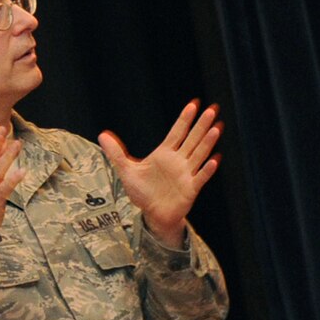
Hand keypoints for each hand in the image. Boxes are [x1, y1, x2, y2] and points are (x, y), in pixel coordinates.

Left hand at [98, 101, 222, 249]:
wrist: (153, 215)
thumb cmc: (143, 193)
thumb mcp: (126, 171)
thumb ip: (116, 153)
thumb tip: (102, 134)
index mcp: (164, 154)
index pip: (177, 133)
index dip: (185, 119)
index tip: (194, 104)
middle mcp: (178, 161)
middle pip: (192, 139)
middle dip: (201, 125)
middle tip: (212, 109)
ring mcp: (186, 174)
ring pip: (199, 154)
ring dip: (207, 142)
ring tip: (216, 128)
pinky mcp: (191, 189)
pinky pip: (201, 177)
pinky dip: (207, 169)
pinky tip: (215, 159)